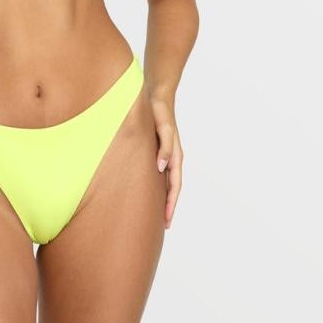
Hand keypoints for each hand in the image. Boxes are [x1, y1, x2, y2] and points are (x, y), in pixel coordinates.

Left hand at [149, 97, 182, 229]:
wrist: (157, 96)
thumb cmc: (160, 112)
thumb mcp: (163, 128)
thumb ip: (165, 147)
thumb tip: (162, 167)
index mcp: (175, 156)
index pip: (174, 186)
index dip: (171, 204)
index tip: (166, 221)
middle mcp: (171, 158)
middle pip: (171, 188)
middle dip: (168, 206)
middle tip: (163, 226)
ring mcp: (164, 154)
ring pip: (165, 182)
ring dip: (162, 197)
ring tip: (155, 214)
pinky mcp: (156, 150)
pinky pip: (158, 173)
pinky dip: (156, 185)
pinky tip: (147, 190)